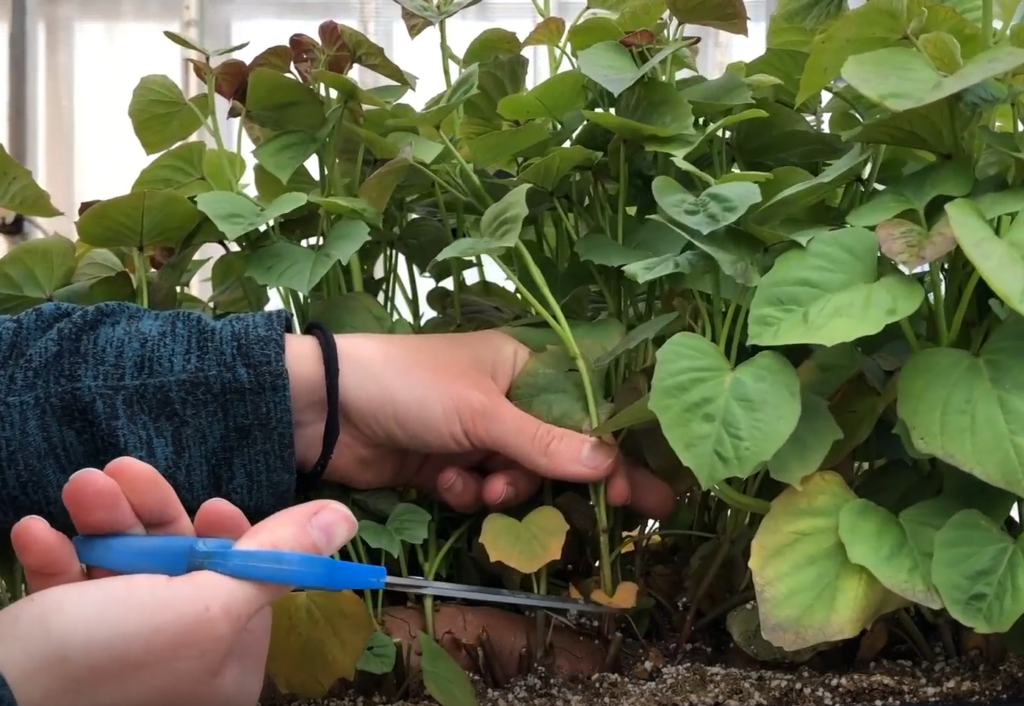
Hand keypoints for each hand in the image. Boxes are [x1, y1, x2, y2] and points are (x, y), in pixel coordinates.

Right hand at [0, 457, 356, 705]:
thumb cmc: (108, 656)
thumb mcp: (207, 604)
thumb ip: (276, 559)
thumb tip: (342, 520)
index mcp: (222, 662)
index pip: (247, 586)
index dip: (232, 539)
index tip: (213, 505)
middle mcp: (177, 660)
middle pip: (181, 568)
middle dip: (149, 513)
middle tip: (120, 472)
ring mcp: (118, 653)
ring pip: (122, 566)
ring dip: (100, 519)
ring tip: (80, 487)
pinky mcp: (63, 642)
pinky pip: (69, 588)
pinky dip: (54, 555)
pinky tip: (35, 534)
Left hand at [288, 331, 673, 518]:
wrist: (326, 407)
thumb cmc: (412, 387)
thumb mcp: (483, 413)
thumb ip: (545, 444)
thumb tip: (611, 464)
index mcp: (522, 366)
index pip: (584, 410)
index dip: (613, 451)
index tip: (644, 493)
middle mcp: (504, 399)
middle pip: (555, 450)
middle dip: (556, 479)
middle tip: (605, 514)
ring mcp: (474, 433)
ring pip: (517, 477)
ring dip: (502, 488)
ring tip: (477, 483)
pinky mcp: (446, 463)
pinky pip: (479, 489)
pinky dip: (466, 491)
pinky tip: (442, 480)